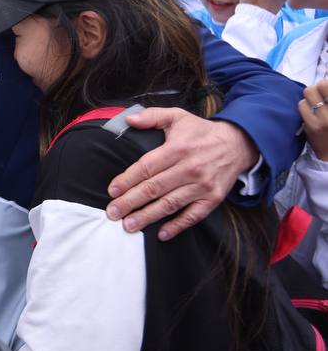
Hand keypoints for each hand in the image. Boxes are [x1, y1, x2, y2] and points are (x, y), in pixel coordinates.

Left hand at [106, 107, 257, 239]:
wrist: (237, 144)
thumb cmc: (201, 132)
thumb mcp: (177, 116)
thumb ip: (151, 116)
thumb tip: (129, 119)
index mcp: (177, 149)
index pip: (147, 167)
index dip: (128, 180)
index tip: (112, 191)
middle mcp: (189, 168)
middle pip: (154, 188)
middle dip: (131, 202)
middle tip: (113, 213)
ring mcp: (202, 186)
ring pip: (170, 204)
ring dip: (148, 217)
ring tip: (129, 226)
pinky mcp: (212, 199)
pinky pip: (192, 216)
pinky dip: (177, 226)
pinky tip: (161, 234)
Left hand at [301, 80, 327, 159]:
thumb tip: (326, 70)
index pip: (327, 85)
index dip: (326, 83)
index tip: (325, 86)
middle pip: (322, 84)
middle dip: (319, 87)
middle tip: (320, 95)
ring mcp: (326, 120)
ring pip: (310, 92)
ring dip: (311, 97)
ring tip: (315, 105)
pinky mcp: (313, 127)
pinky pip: (302, 105)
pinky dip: (304, 106)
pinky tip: (309, 113)